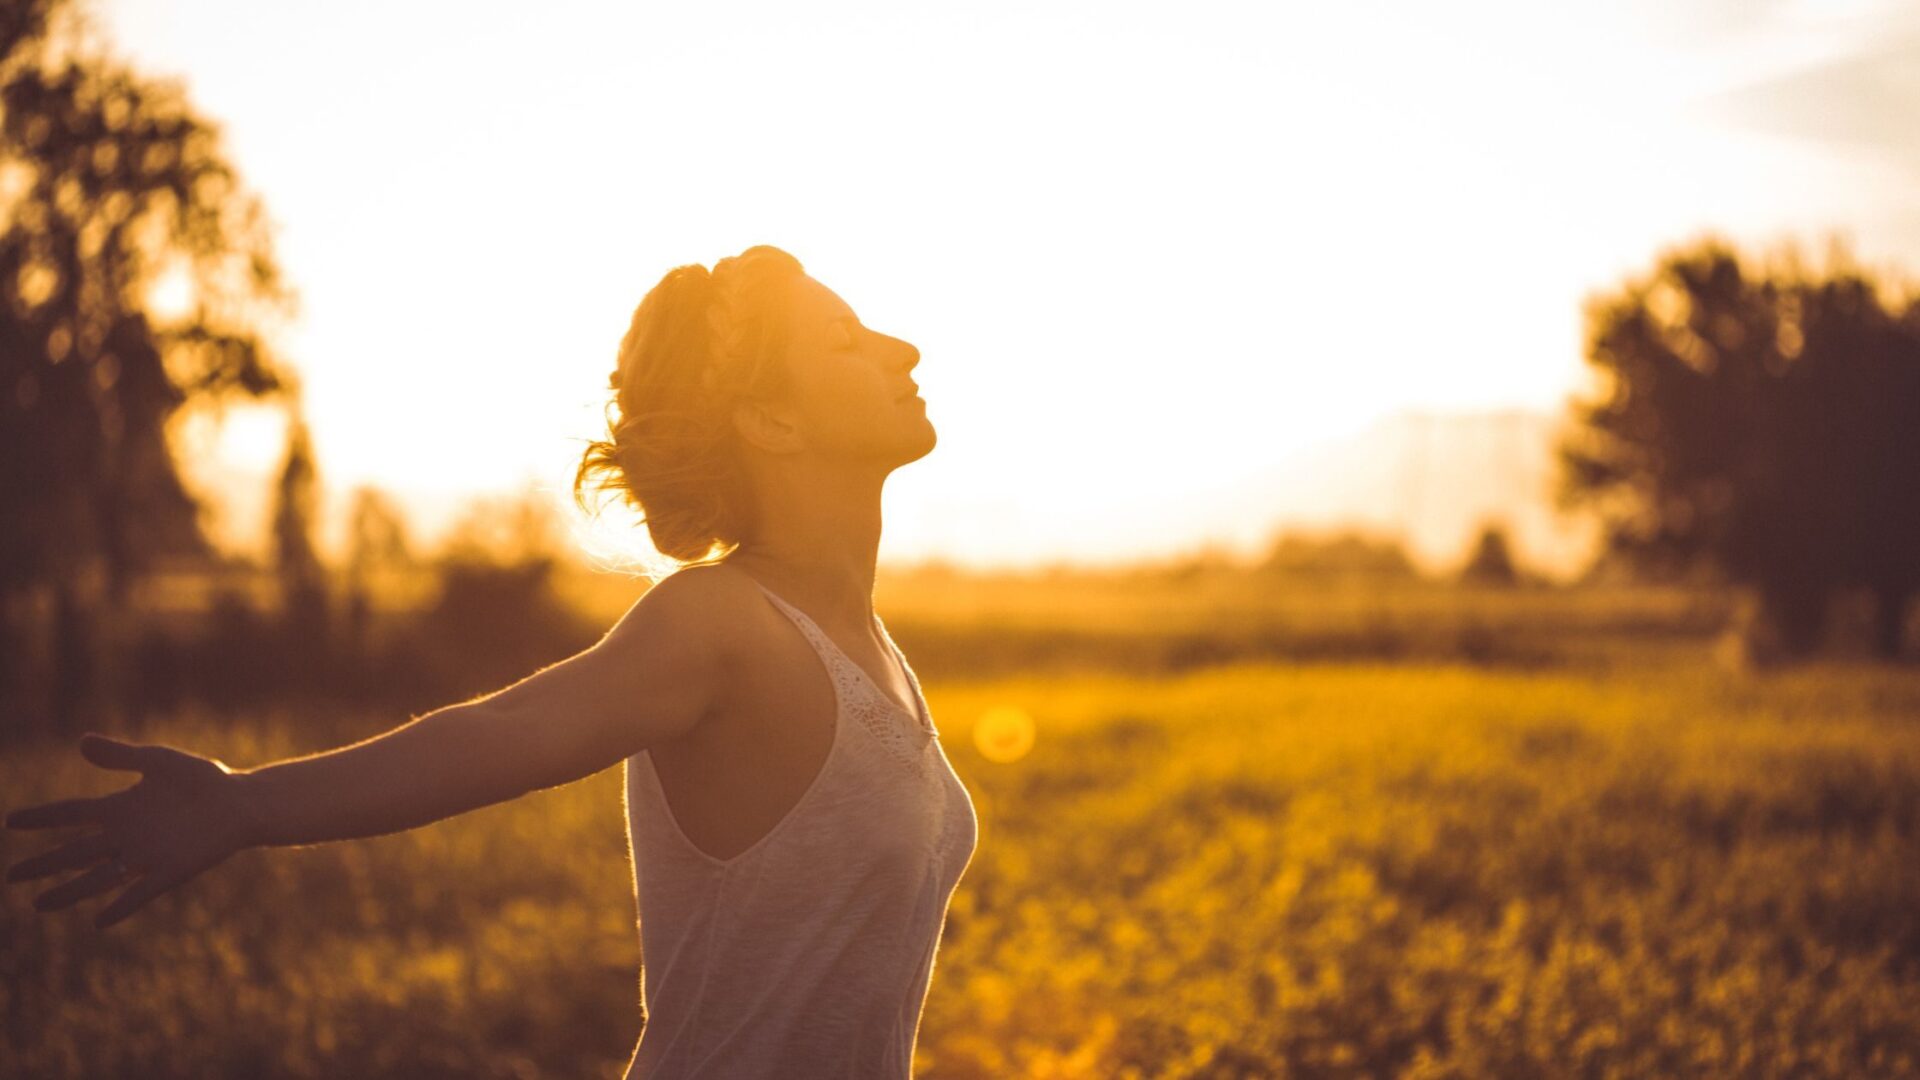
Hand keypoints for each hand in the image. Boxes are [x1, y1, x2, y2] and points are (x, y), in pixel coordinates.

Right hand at [5, 733, 257, 929]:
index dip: (41, 818)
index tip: (10, 821)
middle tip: (11, 875)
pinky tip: (99, 920)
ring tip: (38, 905)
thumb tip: (81, 742)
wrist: (241, 802)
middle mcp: (126, 835)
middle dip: (43, 864)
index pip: (71, 814)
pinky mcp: (170, 871)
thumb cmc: (202, 779)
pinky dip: (121, 906)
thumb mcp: (159, 762)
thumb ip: (121, 756)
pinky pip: (140, 893)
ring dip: (69, 891)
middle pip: (75, 852)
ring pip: (98, 878)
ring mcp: (145, 856)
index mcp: (120, 807)